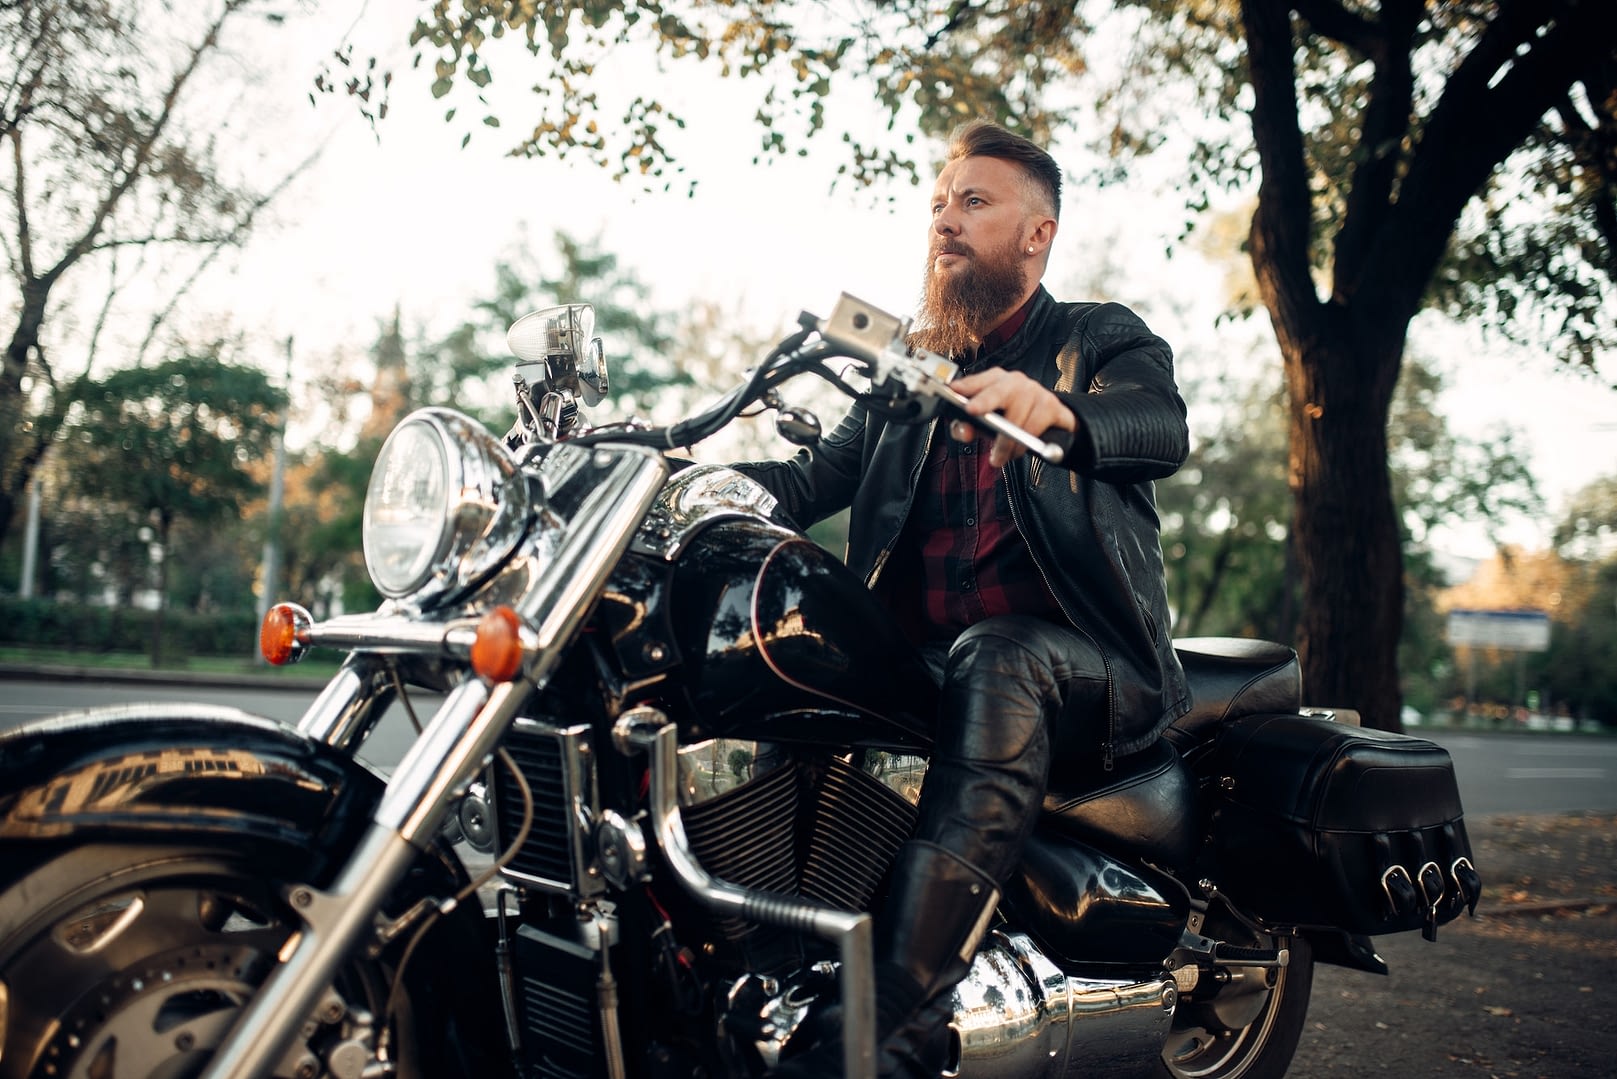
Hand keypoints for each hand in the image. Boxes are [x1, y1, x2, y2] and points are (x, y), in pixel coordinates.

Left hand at [949, 368, 1076, 466]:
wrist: (1051, 422)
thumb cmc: (1013, 418)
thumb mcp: (986, 423)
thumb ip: (968, 427)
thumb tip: (963, 430)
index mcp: (996, 381)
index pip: (978, 380)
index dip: (966, 385)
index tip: (954, 390)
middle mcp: (1016, 382)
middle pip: (999, 390)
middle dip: (984, 400)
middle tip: (971, 411)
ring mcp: (1036, 392)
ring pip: (1017, 417)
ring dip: (1005, 442)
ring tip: (998, 456)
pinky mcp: (1052, 406)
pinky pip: (1035, 427)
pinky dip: (1023, 444)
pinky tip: (1017, 451)